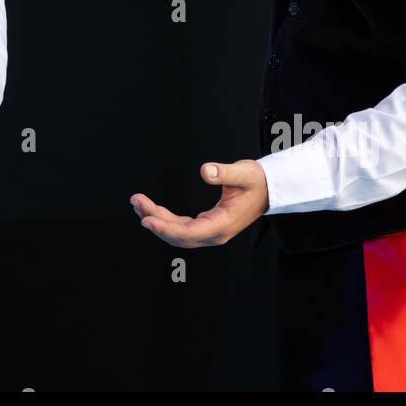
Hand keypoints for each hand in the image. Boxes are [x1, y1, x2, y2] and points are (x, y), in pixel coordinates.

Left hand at [131, 160, 269, 247]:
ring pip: (178, 233)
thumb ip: (224, 172)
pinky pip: (182, 228)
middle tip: (136, 202)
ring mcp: (210, 231)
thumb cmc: (258, 182)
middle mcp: (215, 233)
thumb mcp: (243, 173)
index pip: (189, 232)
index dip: (166, 227)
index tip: (147, 219)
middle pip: (178, 235)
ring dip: (157, 220)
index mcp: (222, 224)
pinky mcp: (207, 225)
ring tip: (138, 203)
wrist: (269, 189)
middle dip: (154, 220)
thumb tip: (205, 170)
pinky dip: (165, 219)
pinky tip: (152, 210)